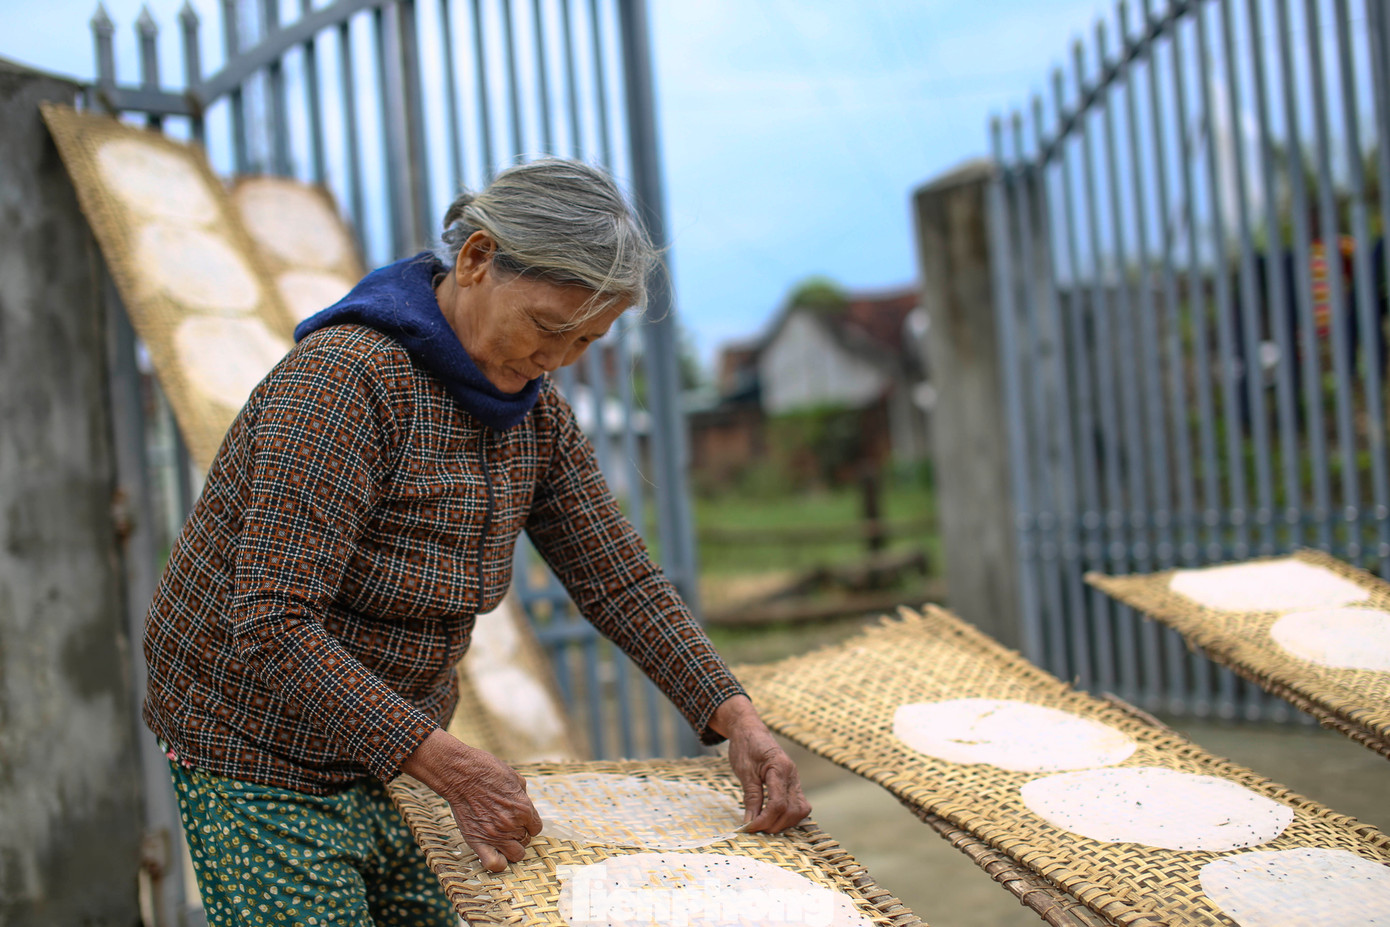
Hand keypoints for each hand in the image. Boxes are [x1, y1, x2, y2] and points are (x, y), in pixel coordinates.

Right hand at [401, 729, 542, 871]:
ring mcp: (495, 835)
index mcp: (524, 809)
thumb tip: (524, 804)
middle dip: (519, 834)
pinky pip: (494, 864)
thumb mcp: (515, 778)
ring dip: (511, 847)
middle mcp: (512, 825)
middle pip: (525, 841)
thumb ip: (523, 796)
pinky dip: (497, 862)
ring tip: (502, 838)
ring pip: (515, 855)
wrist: (461, 774)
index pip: (536, 828)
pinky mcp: (477, 840)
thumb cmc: (487, 771)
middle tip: (508, 825)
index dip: (529, 824)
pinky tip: (494, 851)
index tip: (520, 820)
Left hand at [709, 695, 810, 832]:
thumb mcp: (744, 771)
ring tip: (764, 826)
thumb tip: (750, 822)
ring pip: (800, 810)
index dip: (764, 820)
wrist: (750, 729)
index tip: (749, 827)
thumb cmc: (745, 746)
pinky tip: (774, 819)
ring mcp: (795, 779)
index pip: (778, 804)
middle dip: (774, 824)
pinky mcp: (793, 783)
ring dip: (784, 823)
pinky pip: (799, 804)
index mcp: (780, 768)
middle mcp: (792, 775)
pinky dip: (789, 815)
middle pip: (791, 810)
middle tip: (755, 829)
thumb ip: (751, 797)